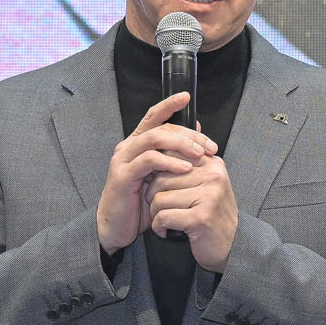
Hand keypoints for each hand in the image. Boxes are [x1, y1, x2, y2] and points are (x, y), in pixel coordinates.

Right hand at [98, 92, 214, 254]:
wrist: (117, 227)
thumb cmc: (140, 202)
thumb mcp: (162, 176)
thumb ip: (175, 154)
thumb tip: (197, 131)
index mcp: (137, 144)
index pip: (153, 116)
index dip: (169, 104)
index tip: (186, 96)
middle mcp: (128, 147)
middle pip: (160, 128)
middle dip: (187, 134)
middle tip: (209, 146)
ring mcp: (123, 160)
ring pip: (154, 139)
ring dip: (180, 145)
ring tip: (200, 155)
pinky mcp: (122, 175)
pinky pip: (148, 161)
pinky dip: (169, 162)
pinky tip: (185, 168)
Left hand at [146, 154, 237, 271]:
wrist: (231, 245)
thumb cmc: (211, 214)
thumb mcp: (203, 185)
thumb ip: (185, 167)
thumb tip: (155, 154)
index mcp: (213, 164)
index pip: (172, 154)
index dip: (156, 172)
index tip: (160, 188)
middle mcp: (213, 176)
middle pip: (161, 177)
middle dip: (152, 195)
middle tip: (159, 208)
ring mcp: (209, 197)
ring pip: (159, 198)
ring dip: (155, 213)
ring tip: (164, 220)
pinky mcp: (200, 218)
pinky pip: (163, 217)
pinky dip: (159, 227)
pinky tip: (167, 231)